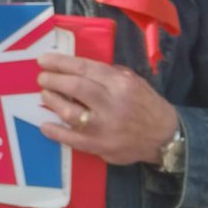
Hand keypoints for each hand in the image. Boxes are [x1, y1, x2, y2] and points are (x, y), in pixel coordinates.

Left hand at [36, 52, 178, 165]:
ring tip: (45, 95)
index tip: (43, 60)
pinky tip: (45, 125)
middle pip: (76, 87)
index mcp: (122, 84)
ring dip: (52, 101)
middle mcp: (113, 105)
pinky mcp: (101, 147)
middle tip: (42, 77)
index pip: (85, 68)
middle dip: (53, 80)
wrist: (165, 137)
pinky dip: (55, 132)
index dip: (61, 63)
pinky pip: (72, 139)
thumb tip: (74, 66)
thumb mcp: (133, 80)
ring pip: (71, 112)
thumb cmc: (144, 104)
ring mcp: (106, 128)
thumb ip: (107, 73)